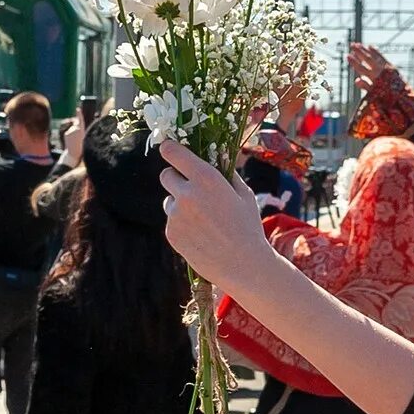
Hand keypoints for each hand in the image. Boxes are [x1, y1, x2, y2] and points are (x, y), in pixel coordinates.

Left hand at [61, 117, 85, 164]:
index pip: (81, 120)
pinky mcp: (66, 133)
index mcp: (81, 130)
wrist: (73, 154)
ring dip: (74, 133)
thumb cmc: (82, 148)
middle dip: (78, 128)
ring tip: (76, 141)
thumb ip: (81, 131)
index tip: (78, 109)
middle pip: (77, 125)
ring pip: (73, 129)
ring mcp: (70, 131)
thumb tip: (78, 127)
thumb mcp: (85, 138)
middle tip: (80, 138)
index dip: (79, 114)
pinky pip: (69, 132)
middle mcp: (75, 129)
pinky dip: (70, 135)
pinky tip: (71, 141)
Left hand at [158, 139, 272, 293]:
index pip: (173, 153)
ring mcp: (176, 214)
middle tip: (190, 188)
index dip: (169, 149)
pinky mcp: (170, 233)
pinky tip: (200, 235)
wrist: (242, 265)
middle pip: (165, 175)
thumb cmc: (248, 227)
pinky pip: (171, 220)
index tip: (168, 148)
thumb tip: (217, 156)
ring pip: (169, 200)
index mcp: (206, 178)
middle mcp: (186, 193)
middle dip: (176, 178)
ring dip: (179, 204)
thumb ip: (226, 173)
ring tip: (203, 220)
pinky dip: (181, 224)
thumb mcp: (244, 195)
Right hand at [346, 42, 394, 94]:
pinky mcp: (391, 66)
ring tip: (358, 44)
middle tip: (352, 45)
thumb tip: (356, 80)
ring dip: (365, 49)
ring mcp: (386, 67)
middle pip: (367, 59)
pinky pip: (381, 56)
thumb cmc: (386, 97)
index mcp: (374, 79)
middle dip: (359, 52)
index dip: (354, 62)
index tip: (347, 56)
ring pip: (373, 56)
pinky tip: (370, 46)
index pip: (361, 68)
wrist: (402, 96)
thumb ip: (365, 87)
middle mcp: (380, 71)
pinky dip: (375, 51)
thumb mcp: (374, 94)